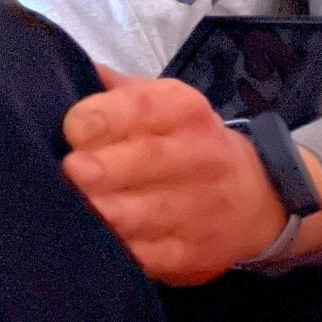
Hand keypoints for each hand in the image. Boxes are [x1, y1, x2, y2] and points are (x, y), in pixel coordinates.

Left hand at [61, 65, 289, 284]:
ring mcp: (199, 207)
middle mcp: (197, 155)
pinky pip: (149, 255)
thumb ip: (117, 89)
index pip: (141, 107)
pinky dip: (118, 251)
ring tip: (71, 209)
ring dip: (102, 213)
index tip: (71, 129)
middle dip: (97, 169)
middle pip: (142, 160)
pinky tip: (97, 242)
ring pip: (143, 213)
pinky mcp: (193, 253)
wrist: (258, 197)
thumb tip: (64, 66)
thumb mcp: (164, 102)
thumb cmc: (188, 143)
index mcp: (183, 109)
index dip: (100, 117)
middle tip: (69, 173)